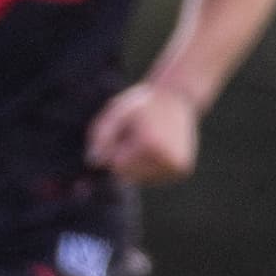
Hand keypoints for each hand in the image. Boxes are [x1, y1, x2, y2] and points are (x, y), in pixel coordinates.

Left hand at [85, 83, 199, 184]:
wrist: (176, 96)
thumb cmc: (142, 103)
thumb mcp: (117, 111)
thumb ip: (102, 135)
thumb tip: (95, 162)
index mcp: (150, 145)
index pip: (118, 166)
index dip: (117, 149)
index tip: (127, 132)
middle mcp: (167, 160)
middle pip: (129, 176)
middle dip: (126, 158)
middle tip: (138, 136)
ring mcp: (176, 168)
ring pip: (141, 179)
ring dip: (137, 163)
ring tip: (148, 140)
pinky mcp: (181, 171)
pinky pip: (154, 178)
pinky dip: (149, 166)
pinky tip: (156, 147)